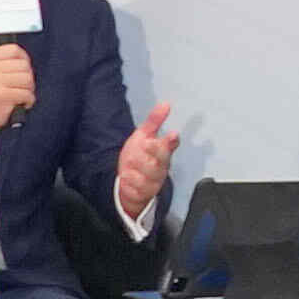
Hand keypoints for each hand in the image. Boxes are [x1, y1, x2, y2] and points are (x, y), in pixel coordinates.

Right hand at [0, 43, 36, 144]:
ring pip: (27, 79)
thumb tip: (24, 60)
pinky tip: (21, 104)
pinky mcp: (2, 96)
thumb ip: (1, 64)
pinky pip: (27, 94)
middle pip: (23, 65)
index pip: (13, 49)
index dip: (23, 59)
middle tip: (22, 88)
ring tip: (21, 96)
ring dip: (29, 89)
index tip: (24, 69)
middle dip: (27, 78)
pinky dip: (28, 101)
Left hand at [113, 102, 184, 227]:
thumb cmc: (139, 157)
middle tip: (142, 146)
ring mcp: (153, 182)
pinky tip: (126, 177)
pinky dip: (130, 182)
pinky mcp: (143, 193)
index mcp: (162, 152)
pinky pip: (138, 188)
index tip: (172, 134)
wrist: (129, 183)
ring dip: (137, 169)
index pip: (169, 146)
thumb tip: (165, 104)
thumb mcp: (143, 136)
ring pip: (149, 175)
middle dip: (151, 152)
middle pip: (161, 161)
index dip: (171, 141)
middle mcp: (160, 168)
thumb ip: (154, 121)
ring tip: (129, 164)